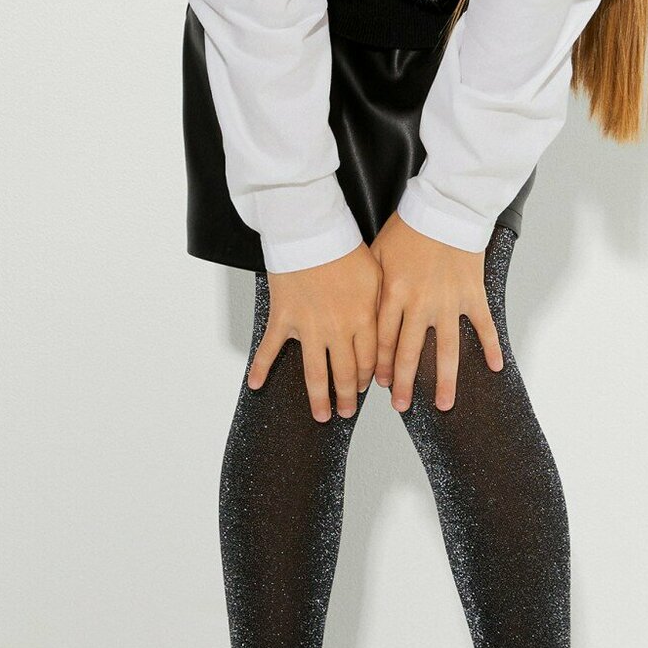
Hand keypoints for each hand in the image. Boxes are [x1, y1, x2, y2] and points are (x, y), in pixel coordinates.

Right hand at [249, 241, 381, 422]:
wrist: (310, 231)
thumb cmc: (344, 247)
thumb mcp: (377, 274)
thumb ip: (382, 304)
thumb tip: (391, 326)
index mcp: (363, 317)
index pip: (369, 359)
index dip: (370, 377)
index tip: (369, 387)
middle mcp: (338, 328)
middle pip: (346, 373)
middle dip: (349, 396)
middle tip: (348, 412)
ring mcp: (308, 327)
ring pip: (315, 372)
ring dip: (319, 398)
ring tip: (322, 416)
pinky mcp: (283, 318)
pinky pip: (271, 348)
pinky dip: (261, 368)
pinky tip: (256, 386)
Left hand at [370, 210, 504, 412]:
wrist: (445, 207)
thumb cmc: (408, 228)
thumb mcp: (377, 254)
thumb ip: (370, 288)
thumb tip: (358, 318)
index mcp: (394, 293)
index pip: (382, 339)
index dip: (380, 365)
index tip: (379, 386)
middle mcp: (421, 303)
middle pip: (410, 352)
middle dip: (404, 383)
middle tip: (401, 407)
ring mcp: (450, 301)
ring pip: (447, 349)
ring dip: (446, 379)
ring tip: (445, 405)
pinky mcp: (473, 293)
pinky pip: (484, 325)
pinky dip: (491, 346)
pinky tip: (496, 368)